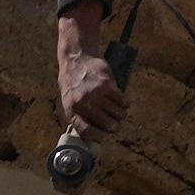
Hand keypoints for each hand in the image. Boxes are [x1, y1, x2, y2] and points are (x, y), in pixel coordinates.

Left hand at [53, 10, 123, 140]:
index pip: (88, 131)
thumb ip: (79, 116)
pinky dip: (124, 103)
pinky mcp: (106, 84)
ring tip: (120, 114)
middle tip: (116, 125)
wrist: (76, 58)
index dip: (98, 136)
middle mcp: (83, 103)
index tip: (104, 136)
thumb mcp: (69, 100)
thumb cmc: (73, 82)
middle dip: (114, 127)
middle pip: (106, 123)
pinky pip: (121, 100)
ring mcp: (95, 94)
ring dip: (121, 115)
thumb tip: (92, 135)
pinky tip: (123, 103)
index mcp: (72, 110)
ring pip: (116, 113)